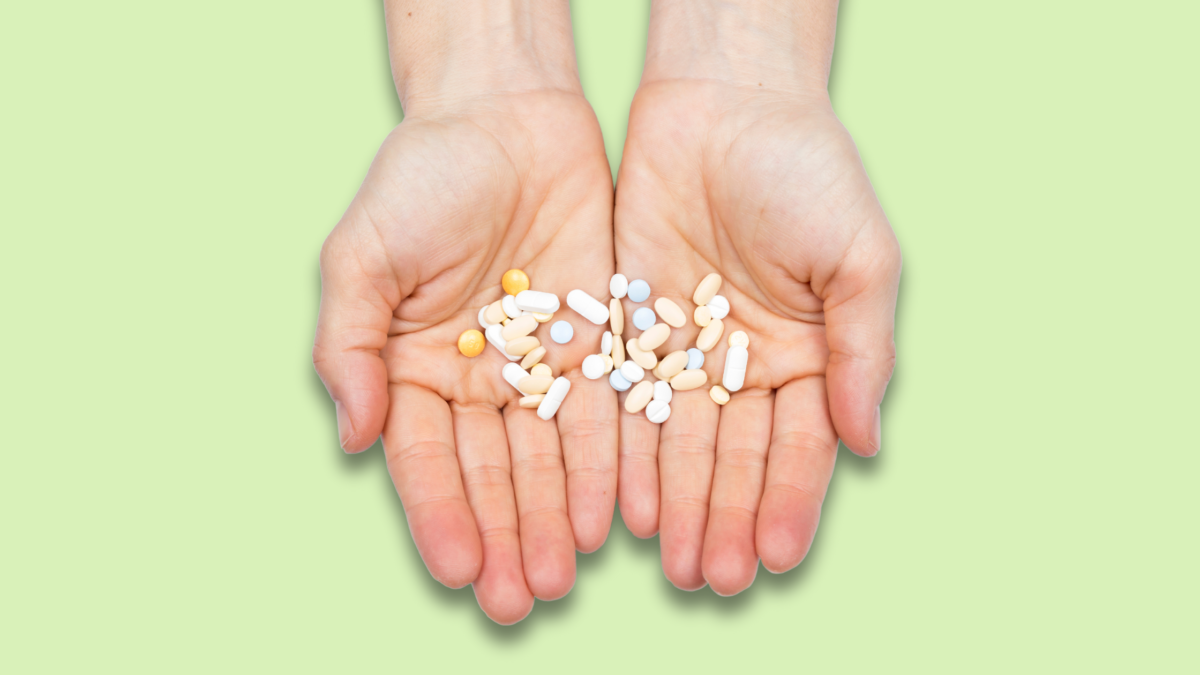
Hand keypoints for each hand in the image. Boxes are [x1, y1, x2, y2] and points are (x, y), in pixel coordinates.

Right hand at [314, 2, 616, 623]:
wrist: (505, 118)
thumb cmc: (422, 180)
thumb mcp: (362, 256)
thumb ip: (351, 347)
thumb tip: (356, 437)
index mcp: (414, 368)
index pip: (427, 459)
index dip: (442, 515)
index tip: (461, 569)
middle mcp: (477, 379)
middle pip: (491, 474)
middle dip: (504, 537)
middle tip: (518, 601)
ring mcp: (538, 364)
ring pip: (547, 458)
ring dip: (554, 520)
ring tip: (562, 578)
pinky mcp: (596, 341)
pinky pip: (602, 413)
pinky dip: (603, 465)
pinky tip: (610, 517)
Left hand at [613, 0, 900, 594]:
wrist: (726, 102)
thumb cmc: (808, 170)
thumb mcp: (859, 259)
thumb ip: (862, 353)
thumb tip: (865, 445)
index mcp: (807, 353)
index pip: (797, 445)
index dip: (788, 502)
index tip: (775, 557)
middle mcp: (743, 362)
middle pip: (734, 456)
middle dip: (725, 517)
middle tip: (712, 578)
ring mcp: (683, 347)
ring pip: (679, 442)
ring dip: (678, 504)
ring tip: (673, 563)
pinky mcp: (629, 323)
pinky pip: (625, 399)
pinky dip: (629, 452)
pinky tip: (628, 502)